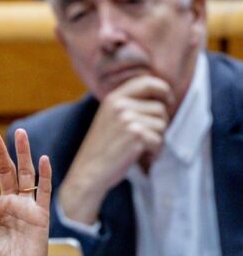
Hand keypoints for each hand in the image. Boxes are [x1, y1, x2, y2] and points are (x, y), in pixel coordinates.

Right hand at [59, 74, 172, 224]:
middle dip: (159, 124)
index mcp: (113, 98)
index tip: (167, 102)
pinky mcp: (136, 135)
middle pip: (160, 107)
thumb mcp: (109, 119)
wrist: (88, 173)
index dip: (163, 90)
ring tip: (140, 148)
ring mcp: (127, 119)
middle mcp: (120, 105)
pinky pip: (159, 140)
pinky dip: (154, 152)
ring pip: (162, 124)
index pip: (148, 82)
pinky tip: (141, 157)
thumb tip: (161, 97)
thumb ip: (128, 105)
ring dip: (157, 139)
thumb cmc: (101, 150)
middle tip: (145, 138)